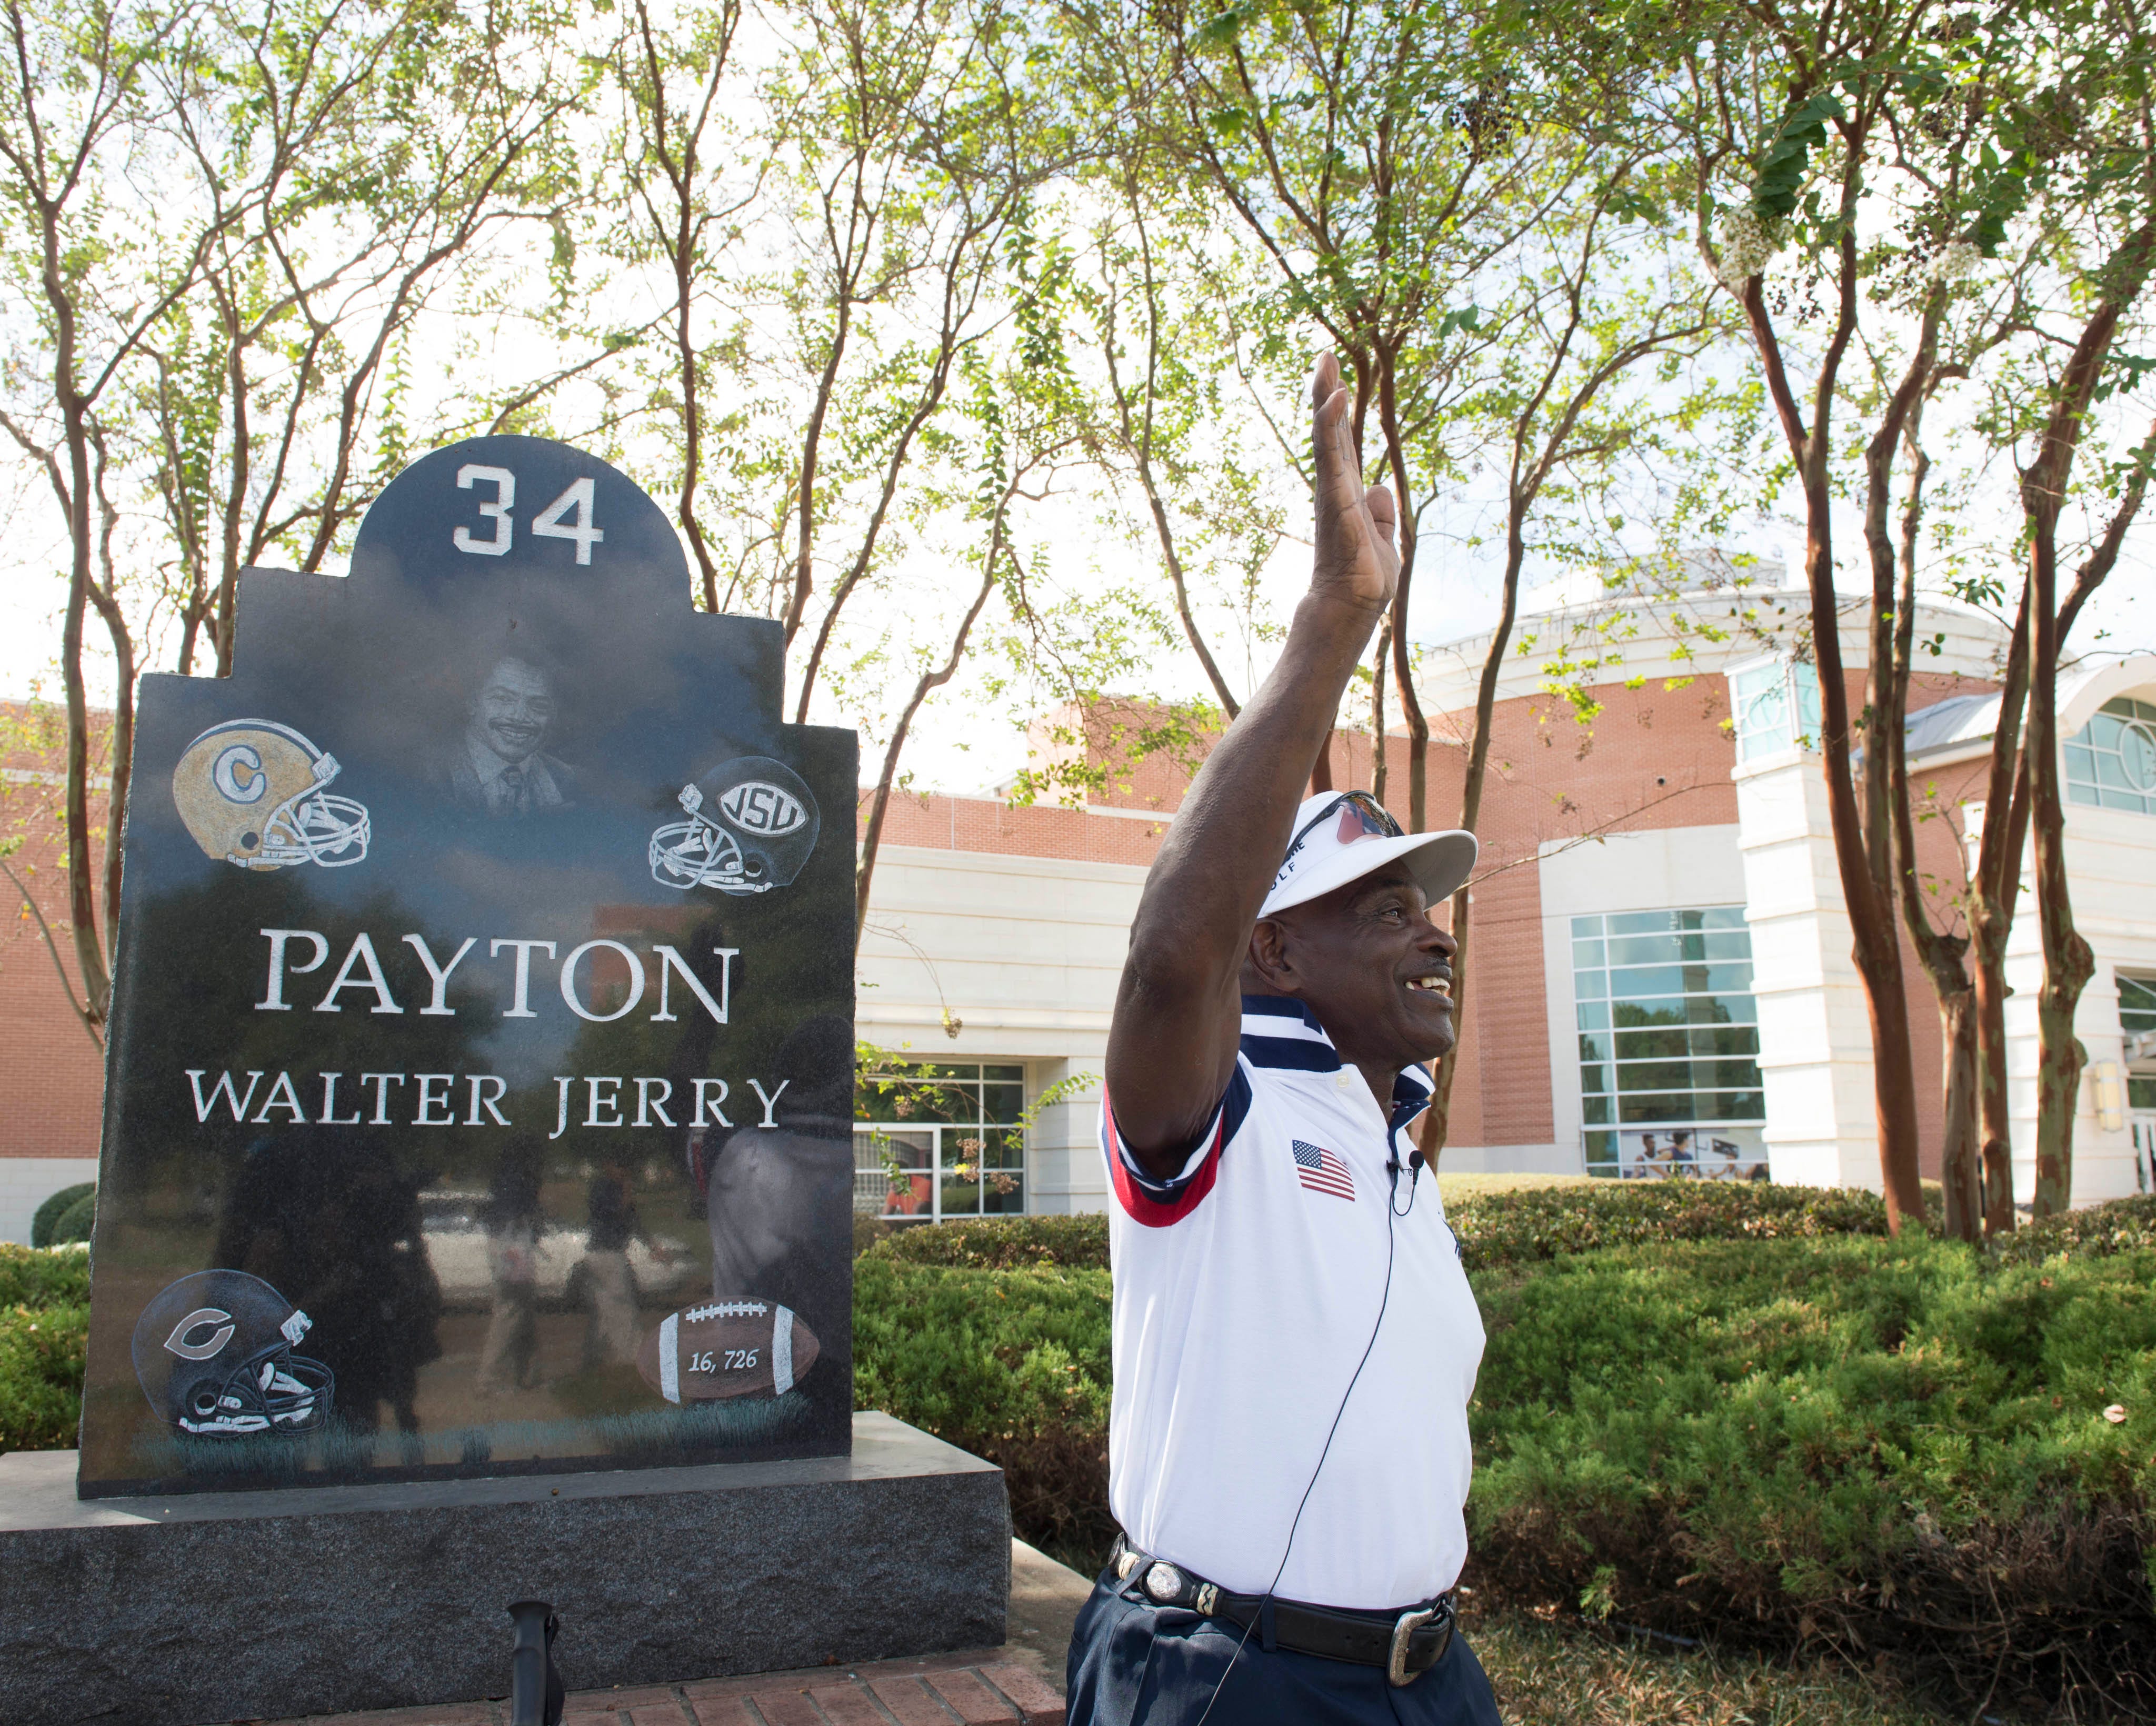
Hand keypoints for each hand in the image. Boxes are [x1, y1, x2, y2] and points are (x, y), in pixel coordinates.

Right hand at [1309, 352, 1398, 615]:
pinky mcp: (1335, 500)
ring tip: (1324, 364)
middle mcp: (1336, 488)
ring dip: (1325, 399)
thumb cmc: (1363, 583)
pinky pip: (1331, 456)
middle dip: (1327, 394)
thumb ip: (1383, 515)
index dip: (1338, 414)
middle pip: (1331, 432)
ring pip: (1327, 437)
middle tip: (1324, 357)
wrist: (1349, 610)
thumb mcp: (1384, 542)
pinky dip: (1331, 425)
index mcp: (1348, 495)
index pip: (1342, 446)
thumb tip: (1381, 486)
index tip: (1336, 380)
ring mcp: (1332, 492)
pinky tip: (1336, 399)